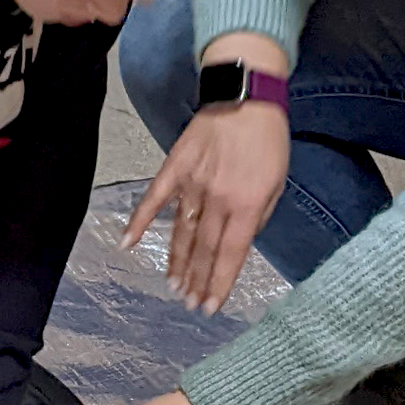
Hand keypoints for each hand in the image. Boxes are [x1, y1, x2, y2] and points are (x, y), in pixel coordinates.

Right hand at [124, 103, 289, 315]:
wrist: (247, 97)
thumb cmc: (268, 140)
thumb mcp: (277, 183)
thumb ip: (259, 217)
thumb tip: (240, 242)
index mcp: (246, 204)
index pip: (230, 255)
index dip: (219, 284)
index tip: (210, 307)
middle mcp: (217, 199)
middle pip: (204, 250)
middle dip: (197, 281)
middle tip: (190, 303)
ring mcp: (192, 184)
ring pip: (181, 233)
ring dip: (176, 263)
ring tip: (174, 287)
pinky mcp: (175, 167)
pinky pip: (154, 199)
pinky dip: (139, 221)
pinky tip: (128, 243)